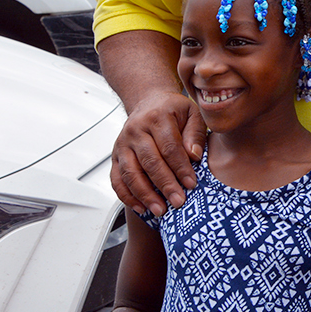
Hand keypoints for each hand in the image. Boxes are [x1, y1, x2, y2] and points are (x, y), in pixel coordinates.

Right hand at [110, 90, 205, 216]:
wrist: (148, 101)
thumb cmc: (173, 110)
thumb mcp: (192, 113)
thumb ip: (195, 133)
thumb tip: (194, 156)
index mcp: (157, 118)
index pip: (169, 147)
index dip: (180, 168)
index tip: (191, 184)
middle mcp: (136, 131)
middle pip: (150, 162)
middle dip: (165, 185)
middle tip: (178, 202)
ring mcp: (122, 144)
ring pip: (131, 173)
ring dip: (145, 195)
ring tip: (160, 210)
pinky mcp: (115, 156)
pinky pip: (117, 179)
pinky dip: (127, 196)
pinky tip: (141, 207)